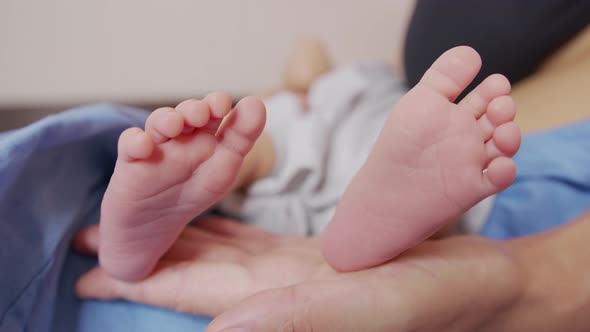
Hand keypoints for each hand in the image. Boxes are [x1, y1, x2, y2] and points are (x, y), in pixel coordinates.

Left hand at [74, 218, 525, 331]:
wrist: (474, 287)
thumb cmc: (430, 301)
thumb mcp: (364, 306)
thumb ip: (292, 317)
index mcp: (281, 308)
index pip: (194, 295)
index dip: (140, 284)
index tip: (89, 276)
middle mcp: (279, 295)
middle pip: (195, 272)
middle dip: (145, 258)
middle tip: (94, 240)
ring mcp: (295, 275)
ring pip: (220, 253)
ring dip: (178, 237)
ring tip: (141, 223)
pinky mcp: (315, 257)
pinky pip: (255, 236)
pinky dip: (225, 224)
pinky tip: (207, 213)